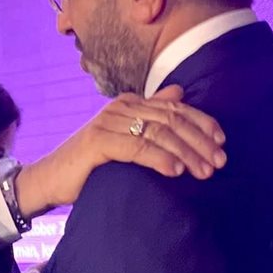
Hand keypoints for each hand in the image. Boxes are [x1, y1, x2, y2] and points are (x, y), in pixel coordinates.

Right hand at [15, 85, 225, 215]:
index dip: (202, 122)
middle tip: (219, 162)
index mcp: (130, 102)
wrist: (50, 179)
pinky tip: (176, 170)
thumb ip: (151, 115)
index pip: (175, 107)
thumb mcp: (126, 138)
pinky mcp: (98, 141)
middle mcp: (120, 106)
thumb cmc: (92, 163)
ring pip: (158, 133)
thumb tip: (179, 93)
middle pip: (171, 120)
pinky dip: (160, 158)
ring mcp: (108, 122)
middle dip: (199, 141)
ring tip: (204, 170)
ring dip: (186, 152)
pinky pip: (137, 147)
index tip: (221, 142)